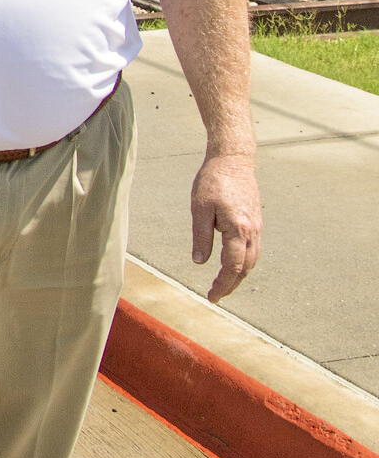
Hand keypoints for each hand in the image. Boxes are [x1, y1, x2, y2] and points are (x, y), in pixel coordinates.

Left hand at [191, 153, 260, 302]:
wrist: (233, 160)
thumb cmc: (213, 181)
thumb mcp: (199, 209)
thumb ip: (201, 236)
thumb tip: (200, 262)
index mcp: (238, 229)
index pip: (232, 265)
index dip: (223, 284)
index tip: (212, 297)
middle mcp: (252, 231)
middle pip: (245, 267)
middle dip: (231, 284)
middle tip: (216, 296)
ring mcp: (257, 226)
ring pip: (252, 259)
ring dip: (239, 275)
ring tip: (224, 285)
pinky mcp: (256, 221)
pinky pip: (253, 249)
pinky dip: (244, 262)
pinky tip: (233, 265)